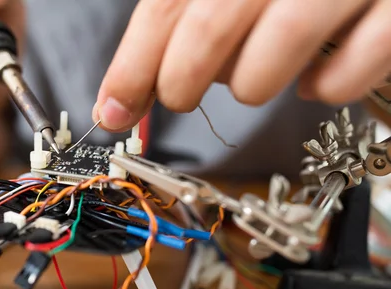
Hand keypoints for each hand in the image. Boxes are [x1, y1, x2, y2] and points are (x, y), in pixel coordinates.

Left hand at [94, 0, 390, 131]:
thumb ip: (189, 17)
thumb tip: (127, 91)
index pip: (166, 6)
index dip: (132, 66)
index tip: (112, 110)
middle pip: (208, 31)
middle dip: (180, 82)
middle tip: (178, 96)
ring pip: (268, 61)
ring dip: (252, 85)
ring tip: (261, 74)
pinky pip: (343, 78)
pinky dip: (321, 90)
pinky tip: (316, 76)